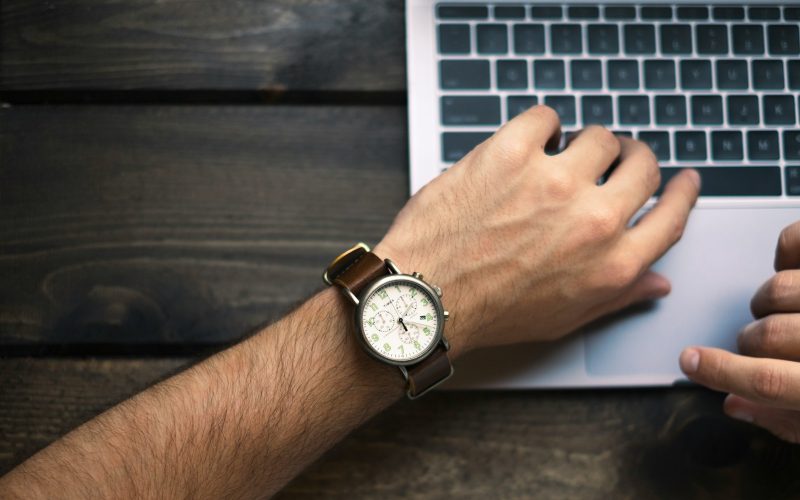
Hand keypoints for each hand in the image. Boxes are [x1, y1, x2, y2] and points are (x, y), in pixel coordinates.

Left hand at [374, 105, 700, 355]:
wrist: (425, 297)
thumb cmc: (488, 312)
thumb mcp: (565, 318)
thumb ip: (617, 296)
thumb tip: (656, 281)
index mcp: (612, 263)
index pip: (672, 215)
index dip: (682, 192)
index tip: (682, 179)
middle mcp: (593, 220)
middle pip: (642, 165)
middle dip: (633, 158)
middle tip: (615, 158)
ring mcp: (553, 181)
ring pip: (598, 136)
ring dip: (584, 143)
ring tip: (560, 155)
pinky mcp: (511, 153)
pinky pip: (545, 117)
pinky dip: (540, 126)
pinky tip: (528, 142)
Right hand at [680, 221, 799, 442]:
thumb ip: (786, 418)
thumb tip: (734, 405)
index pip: (767, 384)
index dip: (721, 374)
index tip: (689, 362)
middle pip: (765, 336)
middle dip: (750, 342)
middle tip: (755, 343)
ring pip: (778, 291)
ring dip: (769, 300)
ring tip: (783, 309)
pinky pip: (797, 242)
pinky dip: (787, 248)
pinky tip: (789, 265)